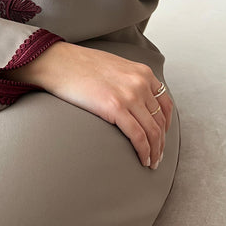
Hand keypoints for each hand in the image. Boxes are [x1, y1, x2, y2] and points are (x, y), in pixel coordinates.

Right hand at [0, 41, 171, 169]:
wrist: (58, 62)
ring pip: (153, 131)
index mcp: (142, 72)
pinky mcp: (116, 108)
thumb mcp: (113, 66)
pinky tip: (143, 160)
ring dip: (155, 151)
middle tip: (157, 157)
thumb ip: (127, 80)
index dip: (166, 124)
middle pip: (160, 120)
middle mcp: (140, 82)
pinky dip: (144, 151)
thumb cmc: (79, 66)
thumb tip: (131, 100)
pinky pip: (138, 136)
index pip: (165, 103)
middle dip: (161, 142)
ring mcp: (130, 95)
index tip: (162, 136)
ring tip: (151, 163)